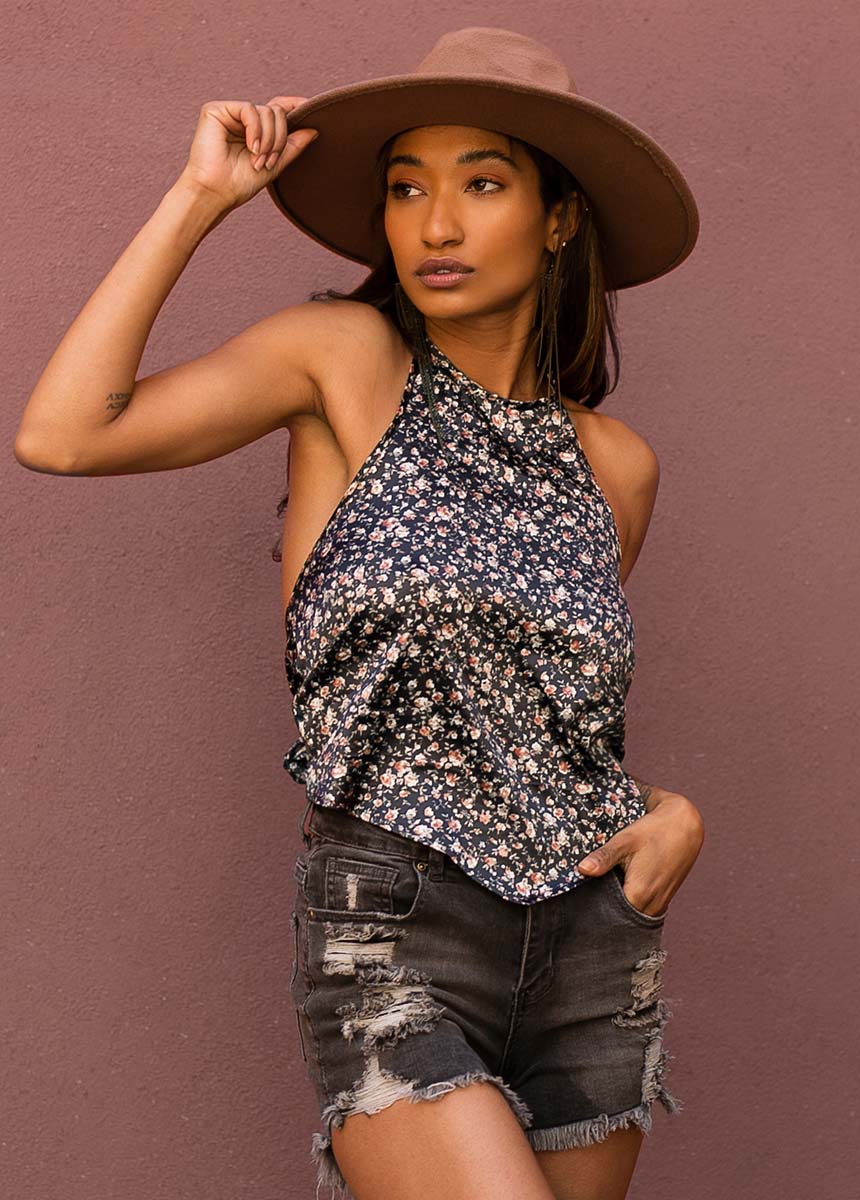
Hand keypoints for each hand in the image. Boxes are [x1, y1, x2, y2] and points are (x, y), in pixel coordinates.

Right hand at [176, 97, 318, 213]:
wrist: (216, 192)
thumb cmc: (240, 183)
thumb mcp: (275, 165)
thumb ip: (293, 147)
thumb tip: (314, 130)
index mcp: (256, 130)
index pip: (279, 110)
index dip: (296, 106)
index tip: (311, 107)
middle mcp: (244, 119)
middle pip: (277, 112)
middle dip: (280, 139)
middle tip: (269, 161)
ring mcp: (230, 113)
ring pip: (266, 111)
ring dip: (269, 140)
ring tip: (258, 160)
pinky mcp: (217, 110)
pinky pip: (249, 109)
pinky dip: (255, 130)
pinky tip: (251, 148)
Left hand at [577, 788, 703, 916]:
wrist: (684, 824)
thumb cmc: (654, 831)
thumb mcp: (625, 841)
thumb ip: (604, 858)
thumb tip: (582, 869)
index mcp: (640, 894)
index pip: (611, 918)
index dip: (595, 915)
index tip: (581, 909)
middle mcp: (652, 904)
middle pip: (623, 921)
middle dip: (606, 915)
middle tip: (588, 905)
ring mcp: (660, 903)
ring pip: (634, 916)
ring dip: (620, 911)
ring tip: (603, 898)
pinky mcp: (664, 898)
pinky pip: (644, 910)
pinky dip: (632, 905)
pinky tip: (621, 892)